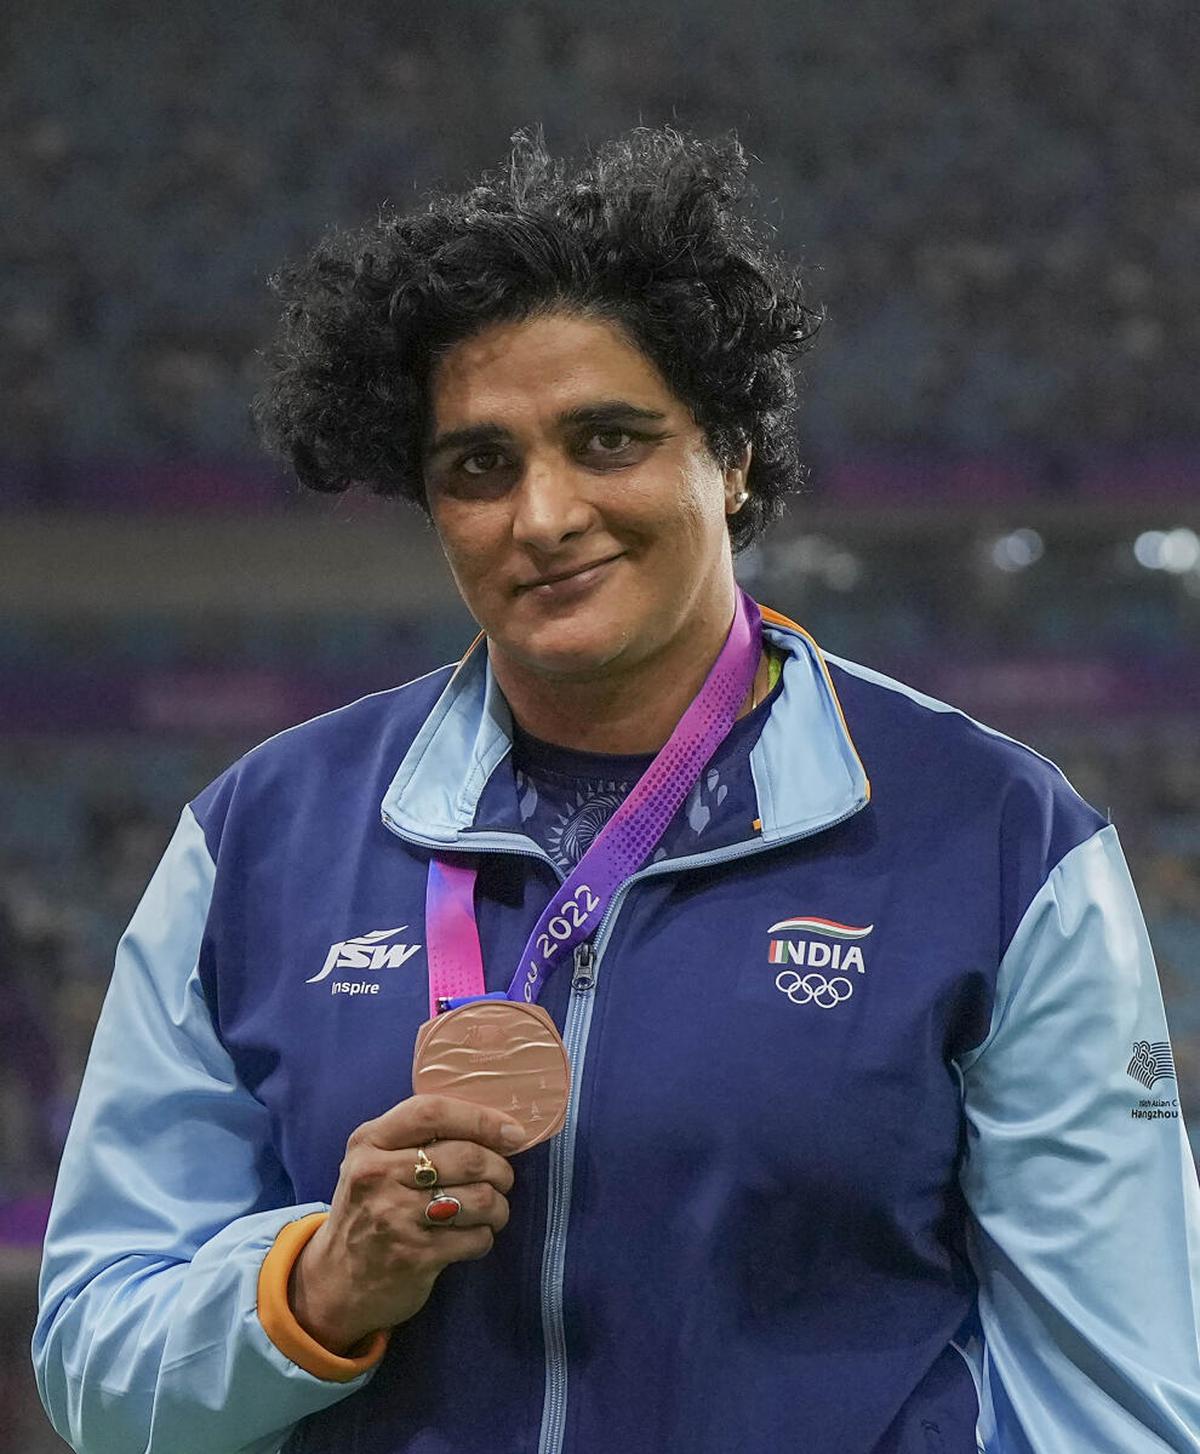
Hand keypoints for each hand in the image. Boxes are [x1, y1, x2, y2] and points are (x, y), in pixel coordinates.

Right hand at [288, 1094, 523, 1351]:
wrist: (335, 1282)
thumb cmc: (369, 1210)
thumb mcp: (375, 1162)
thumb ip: (418, 1138)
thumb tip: (498, 1127)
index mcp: (369, 1141)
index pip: (431, 1112)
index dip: (480, 1118)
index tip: (511, 1132)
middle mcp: (378, 1175)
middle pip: (466, 1156)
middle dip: (500, 1168)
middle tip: (503, 1179)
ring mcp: (395, 1218)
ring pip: (479, 1198)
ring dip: (498, 1206)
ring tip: (491, 1211)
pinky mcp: (414, 1257)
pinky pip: (475, 1238)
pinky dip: (485, 1237)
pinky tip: (472, 1236)